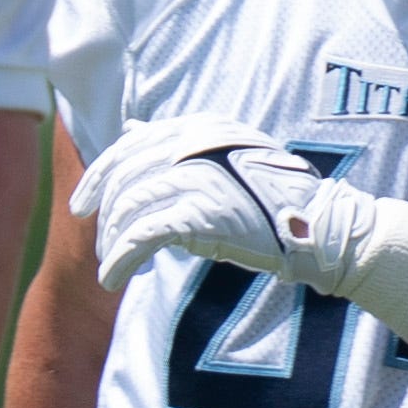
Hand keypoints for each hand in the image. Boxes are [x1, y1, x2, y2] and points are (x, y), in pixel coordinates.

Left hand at [69, 114, 407, 325]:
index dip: (101, 174)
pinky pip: (141, 236)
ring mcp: (200, 177)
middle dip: (102, 213)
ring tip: (112, 267)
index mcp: (201, 127)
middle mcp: (197, 145)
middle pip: (124, 175)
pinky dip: (120, 260)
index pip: (131, 144)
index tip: (84, 205)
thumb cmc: (279, 200)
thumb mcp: (227, 158)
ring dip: (112, 243)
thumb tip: (130, 128)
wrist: (324, 229)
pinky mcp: (202, 215)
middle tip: (97, 244)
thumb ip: (179, 145)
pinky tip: (114, 280)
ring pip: (129, 208)